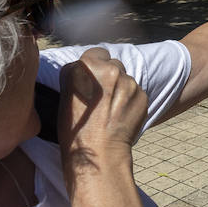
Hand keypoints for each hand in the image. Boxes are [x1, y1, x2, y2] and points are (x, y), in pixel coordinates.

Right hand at [59, 48, 147, 177]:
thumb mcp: (65, 98)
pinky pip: (136, 91)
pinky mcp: (142, 94)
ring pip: (125, 78)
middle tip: (102, 97)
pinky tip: (121, 115)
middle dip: (108, 76)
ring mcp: (128, 82)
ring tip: (111, 109)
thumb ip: (77, 76)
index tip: (93, 80)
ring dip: (120, 88)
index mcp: (84, 67)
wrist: (99, 154)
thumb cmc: (76, 130)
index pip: (95, 53)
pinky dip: (130, 100)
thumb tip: (83, 68)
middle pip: (112, 64)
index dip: (94, 66)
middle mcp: (108, 69)